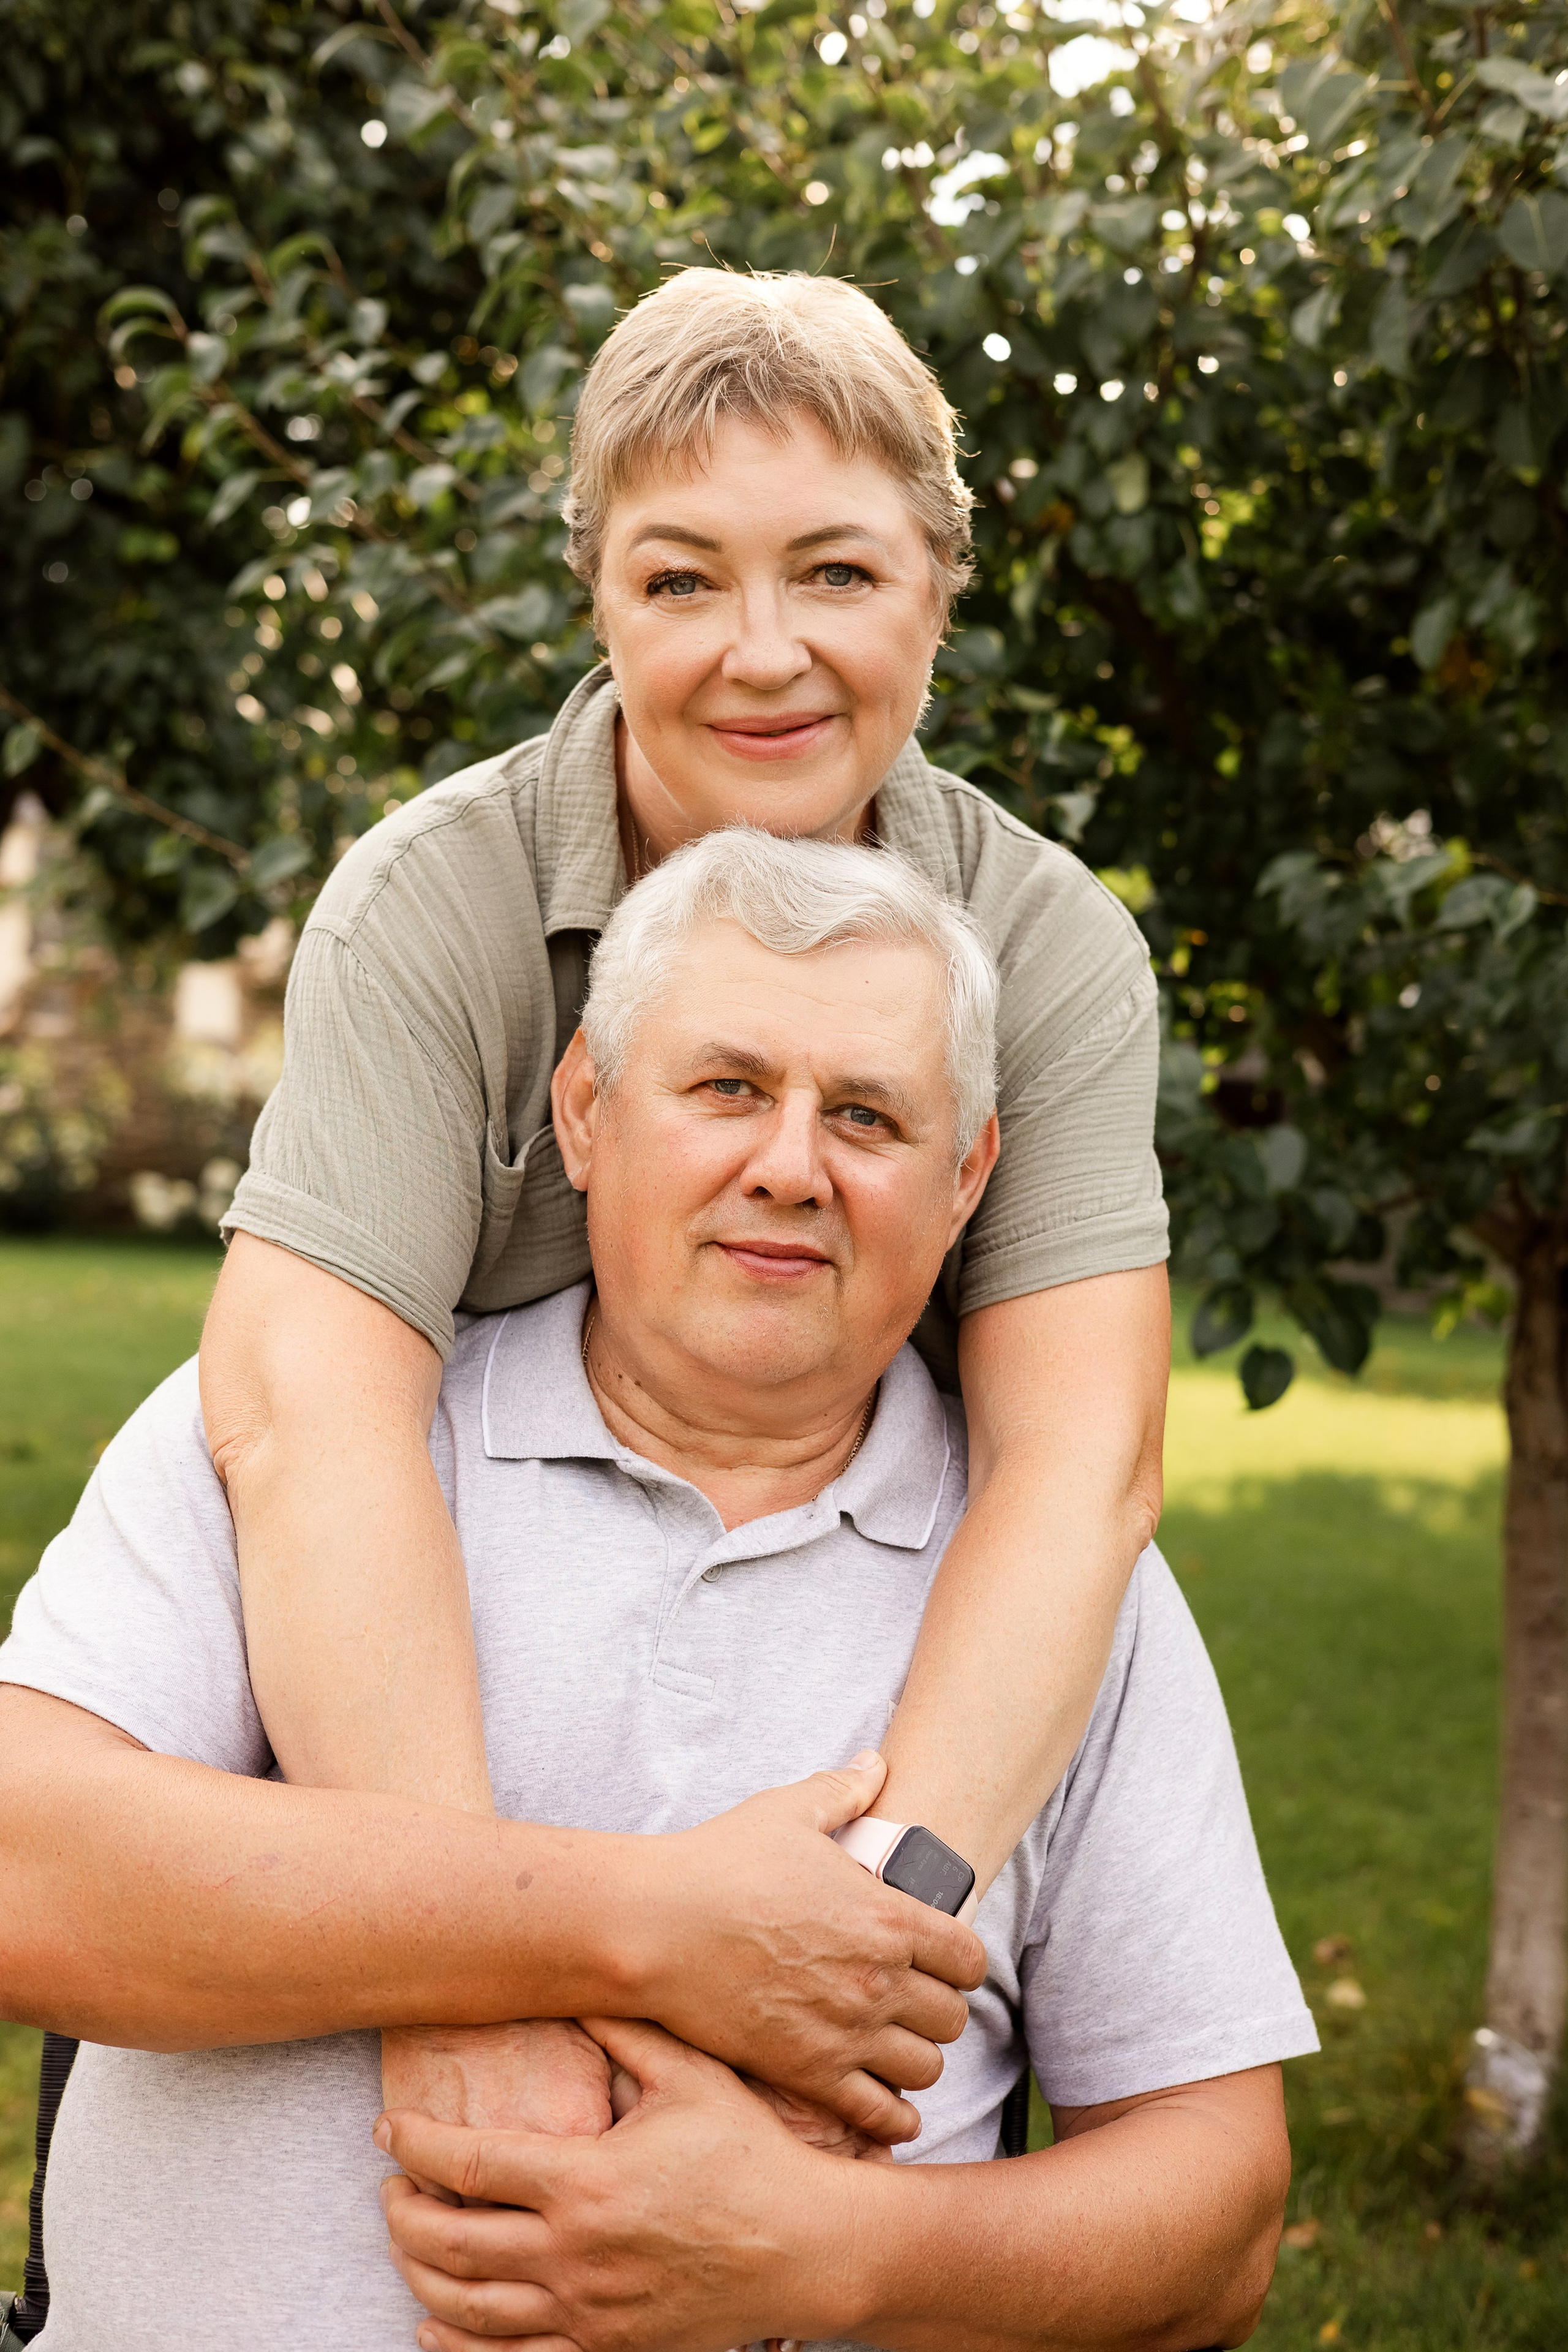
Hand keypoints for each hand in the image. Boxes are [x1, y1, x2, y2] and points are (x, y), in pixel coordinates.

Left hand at [378, 2017, 870, 2350]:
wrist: (807, 2247)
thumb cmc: (751, 2154)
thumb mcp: (690, 2076)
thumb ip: (625, 2029)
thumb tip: (575, 1980)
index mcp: (586, 2180)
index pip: (467, 2163)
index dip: (414, 2144)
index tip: (387, 2129)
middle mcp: (574, 2254)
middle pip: (449, 2242)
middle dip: (401, 2215)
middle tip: (388, 2189)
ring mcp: (587, 2313)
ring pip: (468, 2309)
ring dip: (419, 2278)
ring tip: (404, 2245)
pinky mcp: (607, 2351)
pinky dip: (457, 2349)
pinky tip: (433, 2328)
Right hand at [626, 1751, 985, 2144]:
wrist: (652, 1926)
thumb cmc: (719, 1863)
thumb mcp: (787, 1812)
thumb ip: (842, 1790)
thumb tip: (873, 1765)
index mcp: (887, 1917)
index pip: (969, 1958)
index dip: (962, 1961)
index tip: (943, 1960)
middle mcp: (878, 1980)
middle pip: (952, 2018)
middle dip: (939, 2010)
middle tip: (915, 2002)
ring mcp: (845, 2032)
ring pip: (924, 2070)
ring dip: (915, 2059)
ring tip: (894, 2046)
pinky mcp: (807, 2072)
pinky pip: (877, 2114)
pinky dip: (890, 2117)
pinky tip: (885, 2107)